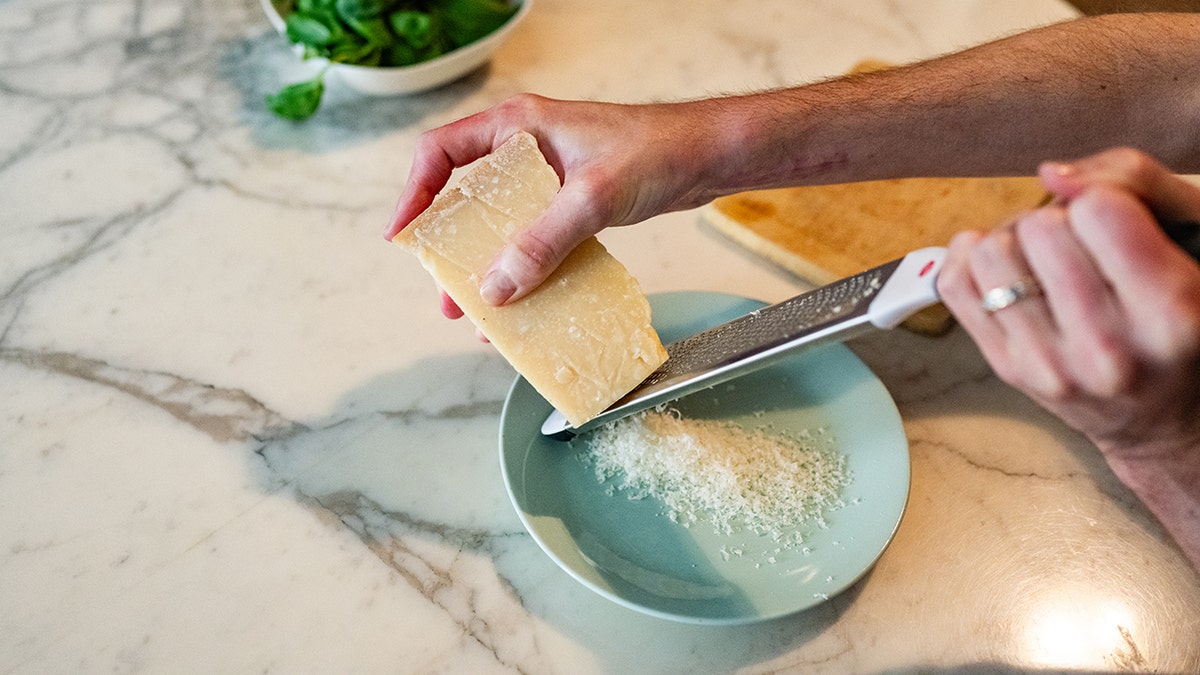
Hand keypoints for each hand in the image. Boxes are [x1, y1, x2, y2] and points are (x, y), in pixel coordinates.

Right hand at [385, 94, 725, 316]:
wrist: (708, 156)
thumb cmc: (658, 151)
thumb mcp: (592, 198)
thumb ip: (543, 242)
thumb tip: (498, 286)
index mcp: (519, 128)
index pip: (441, 153)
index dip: (414, 194)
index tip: (403, 236)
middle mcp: (527, 150)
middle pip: (467, 197)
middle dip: (452, 248)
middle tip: (446, 292)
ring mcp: (550, 178)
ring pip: (501, 223)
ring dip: (489, 266)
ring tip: (480, 310)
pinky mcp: (572, 203)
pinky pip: (534, 238)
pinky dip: (526, 268)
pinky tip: (526, 300)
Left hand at [937, 148, 1199, 565]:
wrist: (1162, 415)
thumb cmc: (1188, 318)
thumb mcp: (1195, 240)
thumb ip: (1140, 186)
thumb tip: (1052, 174)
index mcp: (1172, 311)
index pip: (1099, 208)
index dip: (1105, 201)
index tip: (1118, 224)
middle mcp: (1107, 347)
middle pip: (1039, 227)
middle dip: (1058, 219)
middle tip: (1080, 243)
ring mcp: (1048, 364)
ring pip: (989, 252)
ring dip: (1013, 239)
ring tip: (1045, 259)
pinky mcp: (1006, 368)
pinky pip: (953, 284)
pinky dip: (971, 261)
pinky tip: (1008, 270)